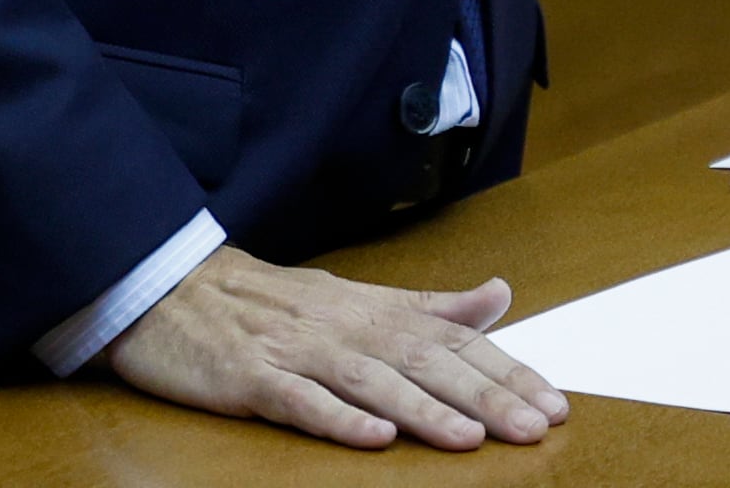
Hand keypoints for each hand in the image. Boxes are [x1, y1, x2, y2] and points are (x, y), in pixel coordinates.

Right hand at [103, 244, 569, 450]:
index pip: (456, 340)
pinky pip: (299, 401)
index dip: (507, 371)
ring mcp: (299, 353)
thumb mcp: (359, 299)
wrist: (175, 289)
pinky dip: (336, 419)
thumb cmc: (273, 304)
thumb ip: (430, 305)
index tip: (554, 403)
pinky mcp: (252, 379)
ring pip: (372, 381)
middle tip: (535, 427)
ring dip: (424, 411)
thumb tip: (498, 296)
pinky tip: (372, 438)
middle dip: (485, 396)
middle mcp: (347, 329)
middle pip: (426, 362)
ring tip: (470, 439)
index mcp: (376, 313)